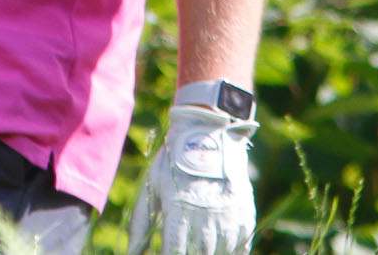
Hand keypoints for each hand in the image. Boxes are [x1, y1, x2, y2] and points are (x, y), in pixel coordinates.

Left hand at [126, 105, 257, 254]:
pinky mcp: (244, 212)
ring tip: (200, 247)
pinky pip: (241, 244)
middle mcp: (205, 214)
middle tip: (185, 249)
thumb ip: (141, 221)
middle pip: (199, 254)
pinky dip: (231, 249)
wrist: (209, 134)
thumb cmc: (174, 161)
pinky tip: (221, 247)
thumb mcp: (153, 185)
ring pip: (220, 251)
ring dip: (210, 252)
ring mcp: (228, 214)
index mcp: (179, 208)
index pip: (174, 250)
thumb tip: (133, 250)